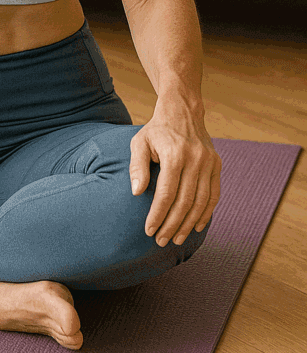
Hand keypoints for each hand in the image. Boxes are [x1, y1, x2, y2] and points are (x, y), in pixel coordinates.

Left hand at [129, 105, 221, 246]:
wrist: (182, 111)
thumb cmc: (156, 130)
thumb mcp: (139, 142)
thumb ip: (137, 166)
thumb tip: (136, 193)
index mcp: (174, 154)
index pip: (166, 193)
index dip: (158, 215)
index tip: (149, 230)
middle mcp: (195, 159)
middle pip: (185, 201)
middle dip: (172, 225)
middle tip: (161, 241)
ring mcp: (209, 162)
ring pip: (201, 202)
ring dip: (188, 224)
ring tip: (176, 239)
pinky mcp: (217, 164)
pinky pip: (214, 195)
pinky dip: (206, 213)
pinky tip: (196, 227)